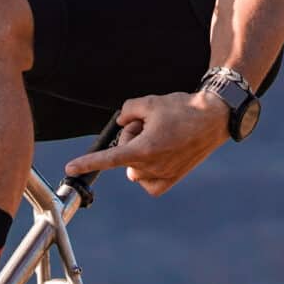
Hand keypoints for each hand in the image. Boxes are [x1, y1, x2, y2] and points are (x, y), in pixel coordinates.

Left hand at [62, 90, 229, 196]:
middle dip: (131, 140)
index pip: (109, 158)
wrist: (213, 119)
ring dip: (139, 155)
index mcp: (144, 149)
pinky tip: (160, 155)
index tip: (70, 168)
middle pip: (124, 157)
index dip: (87, 163)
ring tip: (160, 137)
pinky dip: (148, 170)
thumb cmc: (182, 109)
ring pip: (134, 170)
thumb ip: (126, 111)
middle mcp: (152, 166)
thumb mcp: (148, 102)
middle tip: (150, 125)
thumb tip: (121, 123)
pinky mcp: (172, 180)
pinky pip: (148, 182)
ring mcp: (163, 175)